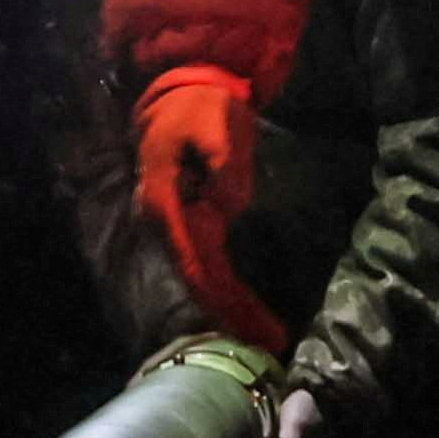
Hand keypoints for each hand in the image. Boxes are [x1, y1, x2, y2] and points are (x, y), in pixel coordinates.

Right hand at [133, 65, 287, 352]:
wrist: (183, 92)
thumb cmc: (201, 106)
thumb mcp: (217, 122)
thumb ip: (223, 162)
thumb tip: (228, 206)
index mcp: (166, 204)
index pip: (196, 264)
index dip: (225, 298)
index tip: (253, 324)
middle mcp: (167, 224)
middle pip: (202, 281)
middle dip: (234, 315)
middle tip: (272, 344)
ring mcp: (179, 225)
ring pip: (206, 277)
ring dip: (233, 308)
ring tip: (267, 336)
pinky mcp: (194, 221)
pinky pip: (210, 264)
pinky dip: (229, 289)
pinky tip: (246, 310)